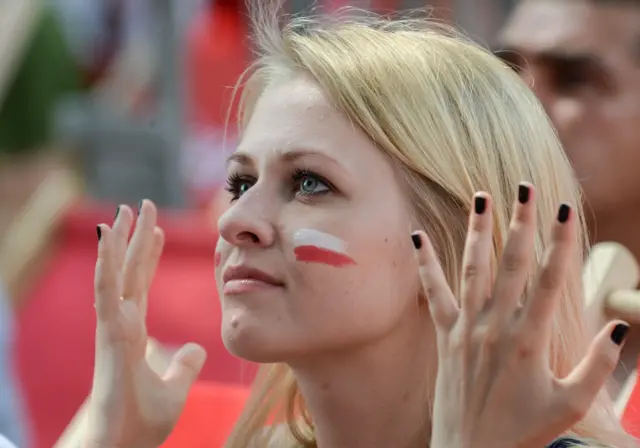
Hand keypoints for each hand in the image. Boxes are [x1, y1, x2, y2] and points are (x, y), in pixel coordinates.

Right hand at [86, 201, 206, 447]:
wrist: (123, 444)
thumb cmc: (141, 420)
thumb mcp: (175, 386)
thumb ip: (185, 364)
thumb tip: (197, 348)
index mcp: (134, 329)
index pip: (142, 281)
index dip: (148, 255)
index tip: (156, 229)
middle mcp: (121, 322)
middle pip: (131, 269)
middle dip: (137, 237)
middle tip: (142, 205)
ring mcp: (113, 326)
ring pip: (116, 272)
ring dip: (119, 240)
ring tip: (123, 211)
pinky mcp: (109, 333)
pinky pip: (107, 290)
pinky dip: (106, 263)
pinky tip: (107, 238)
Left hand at [414, 186, 627, 447]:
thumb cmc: (522, 431)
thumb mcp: (570, 405)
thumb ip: (596, 367)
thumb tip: (617, 327)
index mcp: (531, 340)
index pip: (553, 280)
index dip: (561, 242)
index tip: (564, 209)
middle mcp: (497, 326)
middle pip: (513, 264)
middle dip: (521, 222)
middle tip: (524, 186)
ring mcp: (467, 328)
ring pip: (474, 270)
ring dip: (479, 231)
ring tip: (481, 196)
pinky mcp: (445, 335)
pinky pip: (434, 293)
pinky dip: (425, 263)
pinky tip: (417, 235)